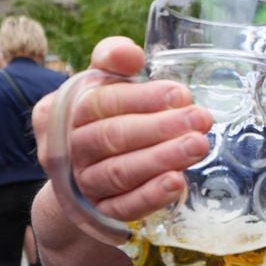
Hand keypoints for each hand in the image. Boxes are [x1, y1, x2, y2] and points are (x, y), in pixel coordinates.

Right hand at [33, 36, 213, 220]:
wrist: (81, 176)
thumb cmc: (102, 118)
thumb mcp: (103, 83)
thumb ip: (113, 60)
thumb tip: (129, 54)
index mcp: (65, 110)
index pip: (100, 103)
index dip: (141, 98)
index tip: (180, 94)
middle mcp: (67, 149)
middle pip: (112, 137)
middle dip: (160, 128)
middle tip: (200, 119)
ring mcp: (83, 183)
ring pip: (119, 172)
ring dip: (161, 159)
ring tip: (198, 146)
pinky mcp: (101, 212)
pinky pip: (124, 206)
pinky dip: (150, 196)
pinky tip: (177, 182)